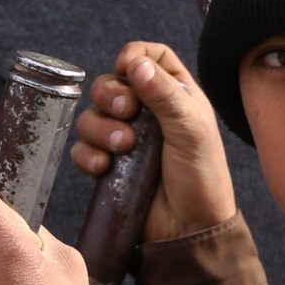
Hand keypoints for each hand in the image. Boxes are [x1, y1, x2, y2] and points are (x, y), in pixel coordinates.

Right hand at [69, 41, 235, 243]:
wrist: (189, 227)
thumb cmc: (202, 176)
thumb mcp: (191, 130)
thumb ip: (165, 95)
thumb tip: (136, 63)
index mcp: (175, 96)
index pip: (150, 56)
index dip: (135, 56)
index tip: (129, 70)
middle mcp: (148, 112)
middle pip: (111, 82)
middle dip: (110, 93)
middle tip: (126, 111)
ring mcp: (126, 138)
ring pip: (91, 114)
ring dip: (100, 127)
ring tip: (124, 147)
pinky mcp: (108, 164)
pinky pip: (82, 148)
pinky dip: (88, 154)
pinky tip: (105, 168)